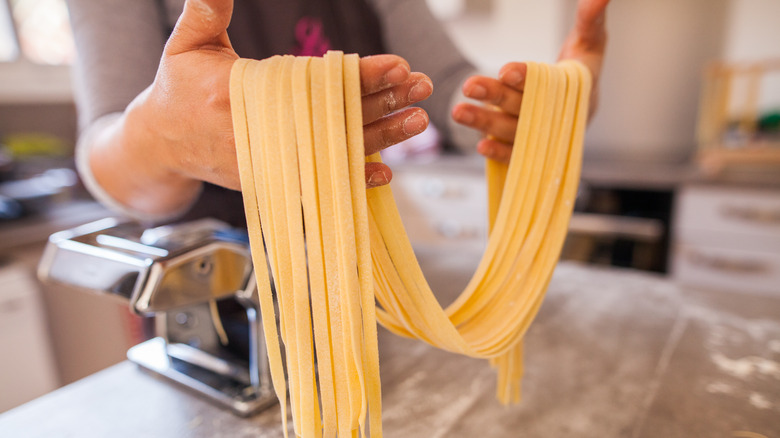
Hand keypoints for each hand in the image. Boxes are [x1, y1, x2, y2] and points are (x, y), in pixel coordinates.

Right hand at [93, 0, 430, 215]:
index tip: (397, 65)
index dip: (361, 74)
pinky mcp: (275, 180)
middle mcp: (265, 134)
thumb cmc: (176, 90)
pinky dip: (354, 178)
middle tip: (421, 87)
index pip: (319, 84)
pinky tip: (386, 172)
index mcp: (245, 96)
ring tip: (418, 120)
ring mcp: (273, 162)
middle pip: (338, 117)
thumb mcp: (186, 44)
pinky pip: (322, 181)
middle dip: (384, 102)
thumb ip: (207, 10)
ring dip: (382, 136)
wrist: (160, 144)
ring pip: (338, 149)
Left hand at [451, 0, 608, 162]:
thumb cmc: (580, 69)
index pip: (549, 84)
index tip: (505, 70)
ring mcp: (544, 136)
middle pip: (525, 107)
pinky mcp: (531, 152)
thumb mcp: (589, 42)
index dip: (527, 78)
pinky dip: (500, 153)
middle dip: (496, 97)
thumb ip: (591, 19)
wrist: (575, 106)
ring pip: (514, 131)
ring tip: (459, 112)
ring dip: (486, 123)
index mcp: (579, 89)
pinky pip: (516, 157)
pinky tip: (480, 145)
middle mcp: (560, 116)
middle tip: (469, 85)